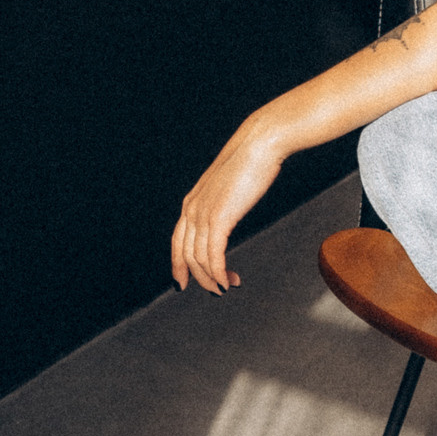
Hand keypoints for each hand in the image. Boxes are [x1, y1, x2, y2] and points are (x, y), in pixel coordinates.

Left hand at [171, 122, 284, 293]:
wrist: (258, 146)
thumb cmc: (250, 163)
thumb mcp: (229, 187)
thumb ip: (223, 201)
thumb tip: (230, 210)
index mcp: (191, 202)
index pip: (178, 242)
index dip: (178, 265)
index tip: (184, 283)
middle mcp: (192, 210)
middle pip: (186, 255)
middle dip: (199, 277)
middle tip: (218, 289)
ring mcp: (204, 214)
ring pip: (199, 258)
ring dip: (213, 277)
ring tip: (228, 285)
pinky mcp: (219, 218)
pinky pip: (213, 255)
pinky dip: (219, 272)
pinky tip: (227, 280)